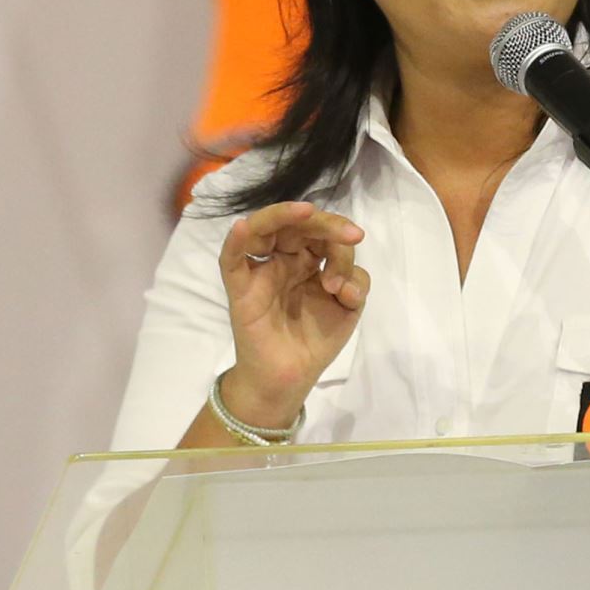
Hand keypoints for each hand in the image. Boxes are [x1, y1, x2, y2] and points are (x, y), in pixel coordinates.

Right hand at [217, 201, 369, 425]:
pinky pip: (232, 260)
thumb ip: (354, 284)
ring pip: (263, 229)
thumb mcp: (347, 308)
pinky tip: (242, 227)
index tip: (358, 247)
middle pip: (296, 225)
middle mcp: (283, 259)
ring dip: (283, 215)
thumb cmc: (315, 339)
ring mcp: (260, 271)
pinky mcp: (241, 289)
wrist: (289, 377)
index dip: (340, 236)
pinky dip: (235, 242)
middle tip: (352, 236)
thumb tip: (344, 282)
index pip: (322, 234)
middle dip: (326, 224)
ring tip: (308, 212)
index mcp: (307, 260)